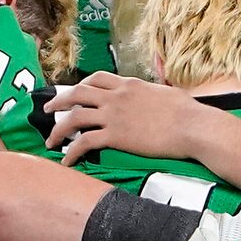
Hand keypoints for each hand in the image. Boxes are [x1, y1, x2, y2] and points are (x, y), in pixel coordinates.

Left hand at [45, 72, 214, 164]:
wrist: (193, 126)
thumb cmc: (188, 112)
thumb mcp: (166, 94)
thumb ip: (153, 93)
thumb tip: (156, 96)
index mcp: (129, 84)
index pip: (97, 79)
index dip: (81, 86)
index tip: (73, 94)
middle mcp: (116, 96)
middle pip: (78, 93)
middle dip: (58, 101)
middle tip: (47, 110)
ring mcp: (114, 116)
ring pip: (75, 117)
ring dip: (59, 129)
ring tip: (51, 141)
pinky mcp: (116, 136)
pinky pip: (84, 143)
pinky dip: (72, 152)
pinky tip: (66, 161)